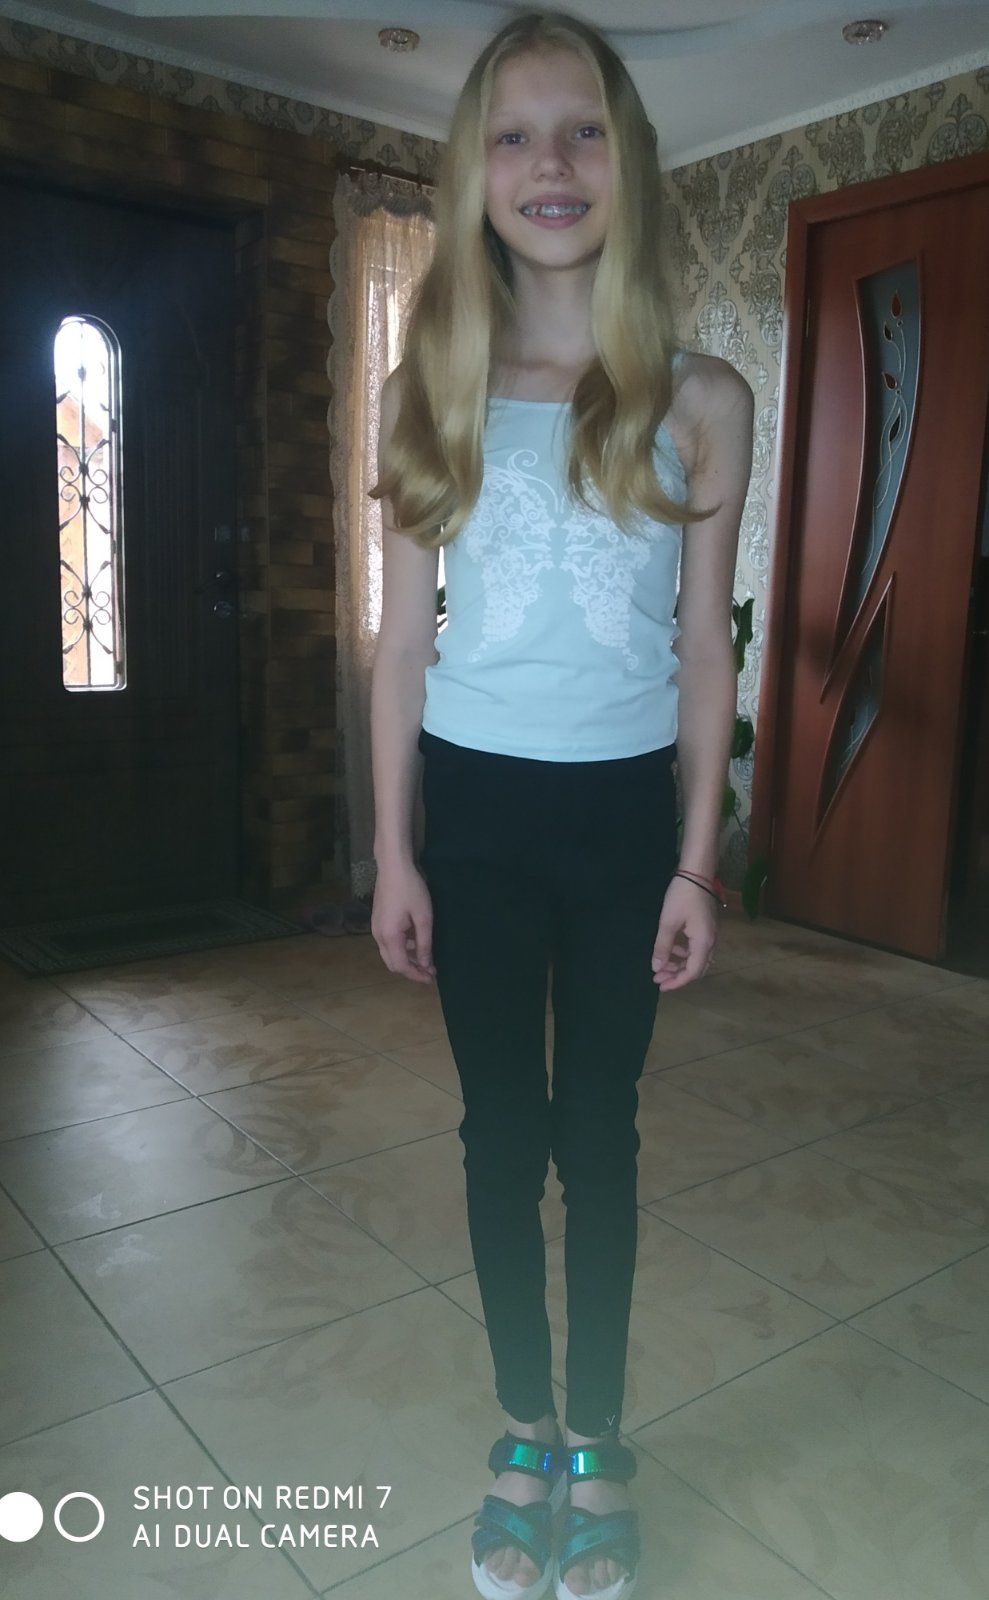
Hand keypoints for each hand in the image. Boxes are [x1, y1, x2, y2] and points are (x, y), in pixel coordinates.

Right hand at [370, 860, 436, 983]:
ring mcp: (375, 929)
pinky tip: (415, 942)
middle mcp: (378, 936)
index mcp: (389, 937)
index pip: (401, 966)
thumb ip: (424, 944)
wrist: (393, 867)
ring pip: (390, 954)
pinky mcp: (377, 922)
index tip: (432, 978)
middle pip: (393, 963)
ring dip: (407, 959)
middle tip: (430, 971)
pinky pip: (388, 943)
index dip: (416, 975)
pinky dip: (402, 948)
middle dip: (411, 970)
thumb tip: (425, 964)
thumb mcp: (423, 917)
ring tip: (426, 957)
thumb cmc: (411, 890)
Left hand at [651, 874, 719, 991]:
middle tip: (658, 977)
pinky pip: (698, 948)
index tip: (660, 985)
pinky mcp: (707, 927)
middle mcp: (711, 942)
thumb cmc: (682, 895)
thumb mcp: (668, 922)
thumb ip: (662, 946)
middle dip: (677, 975)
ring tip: (662, 966)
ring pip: (697, 958)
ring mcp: (711, 934)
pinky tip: (672, 950)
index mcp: (703, 942)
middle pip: (697, 968)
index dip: (677, 982)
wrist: (697, 872)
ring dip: (680, 964)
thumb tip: (656, 968)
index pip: (692, 972)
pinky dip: (685, 953)